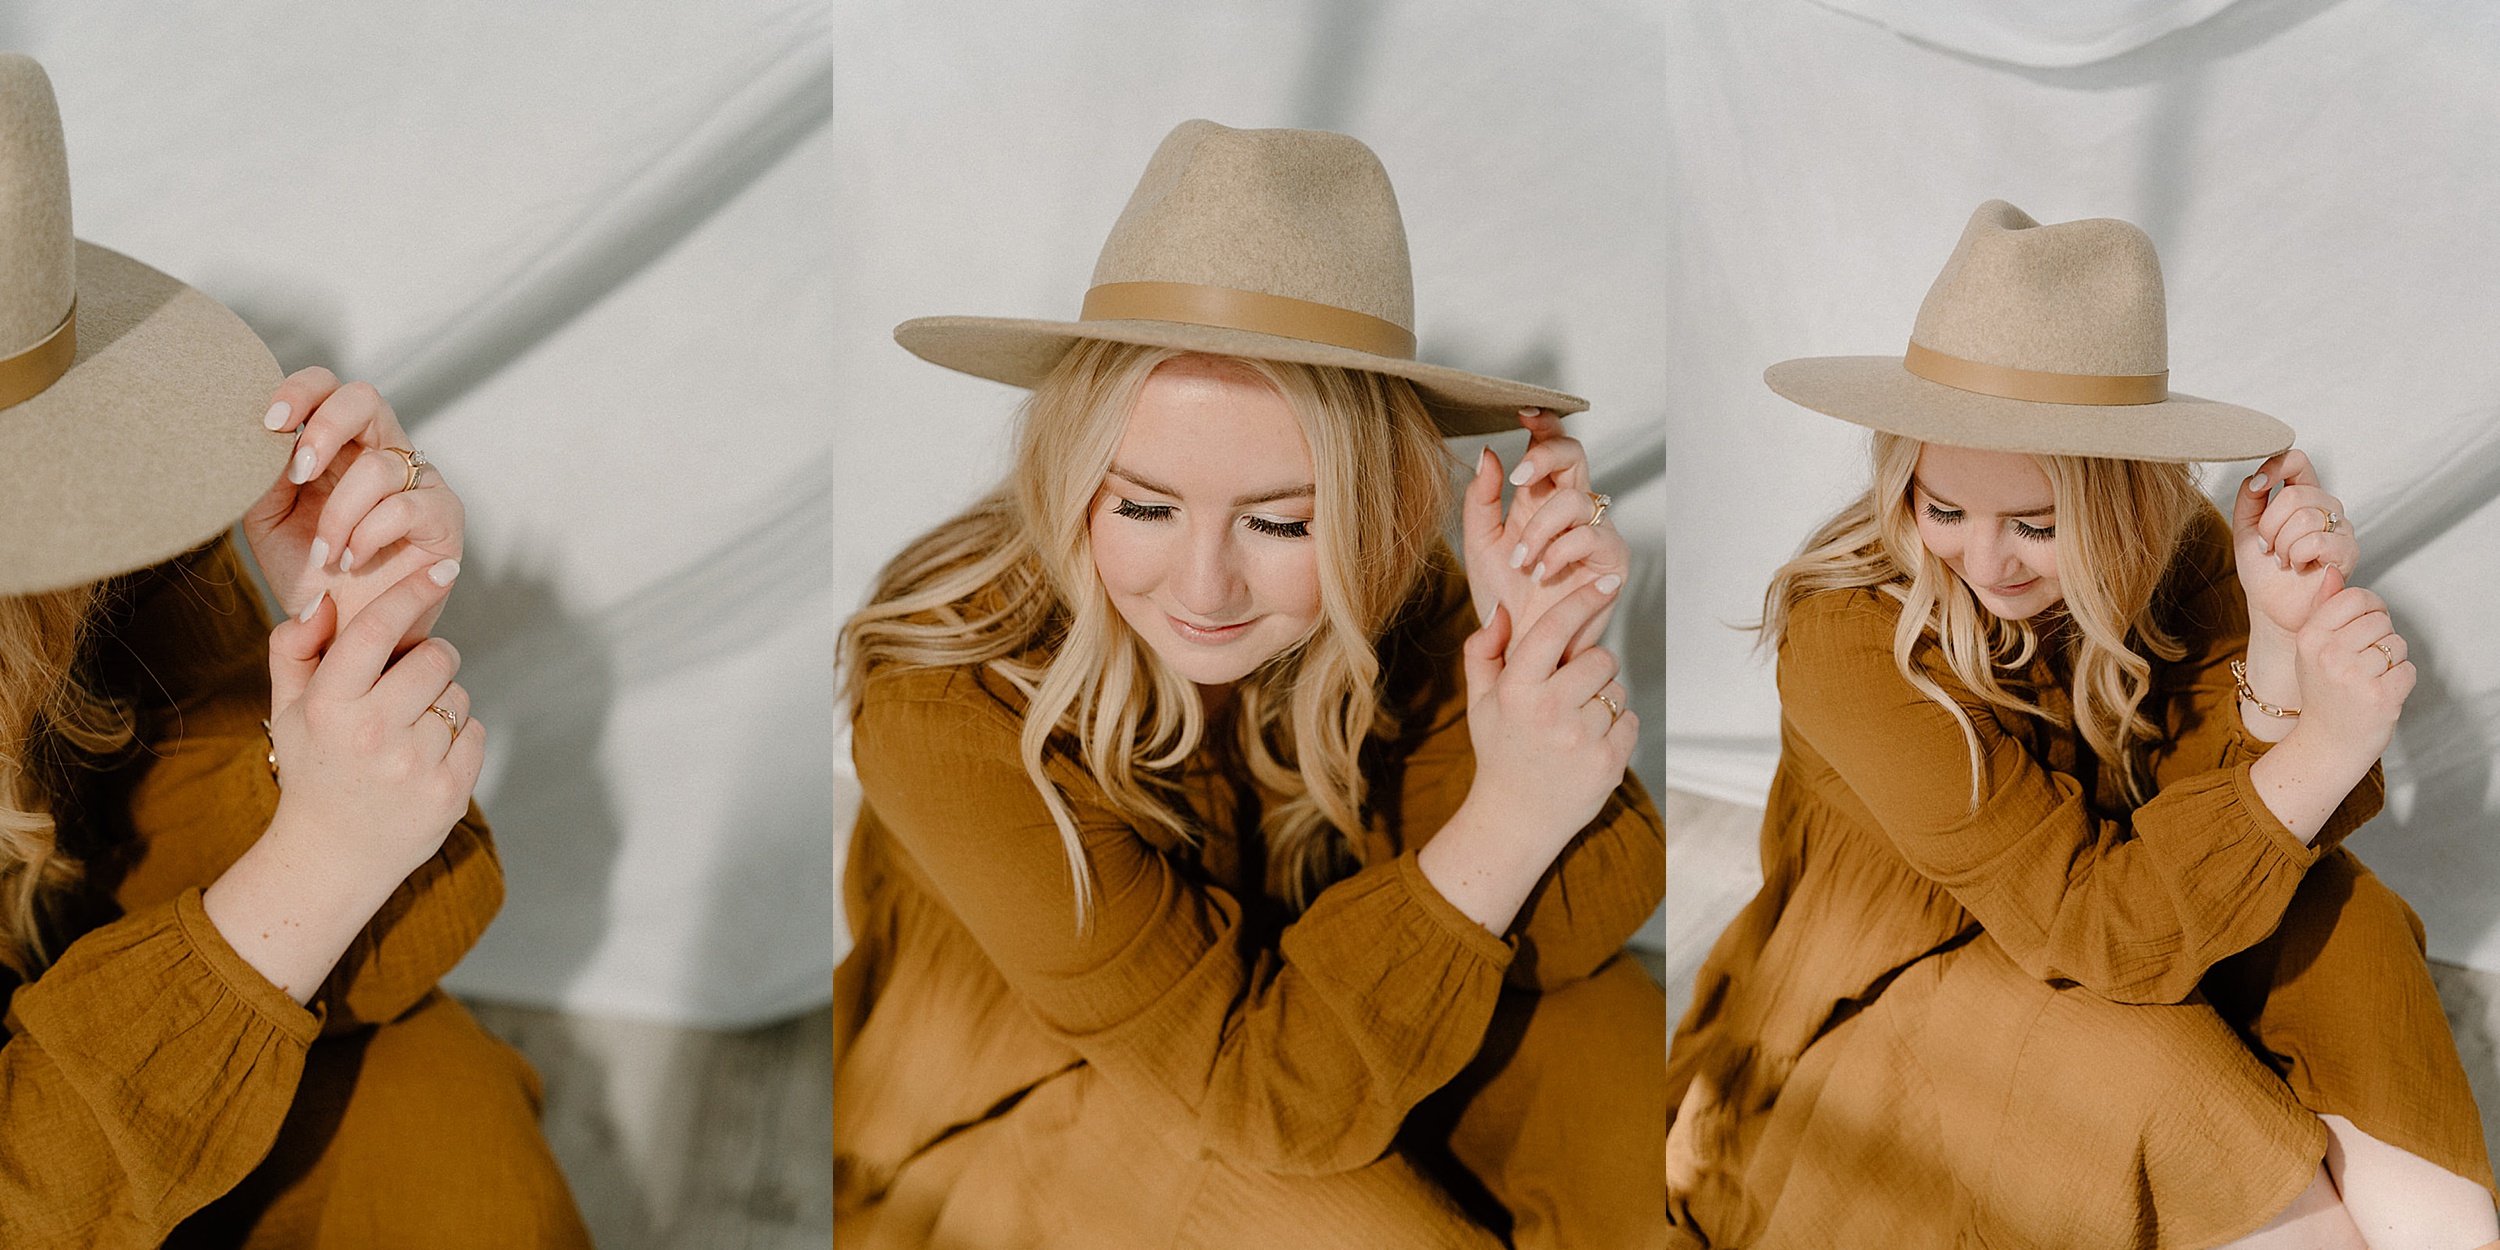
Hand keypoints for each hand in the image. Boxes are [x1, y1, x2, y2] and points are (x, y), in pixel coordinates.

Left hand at [243, 369, 464, 648]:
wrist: (342, 636)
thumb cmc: (310, 578)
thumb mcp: (269, 521)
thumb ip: (266, 475)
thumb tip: (267, 436)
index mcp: (339, 447)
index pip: (327, 389)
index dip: (301, 392)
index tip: (269, 422)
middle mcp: (382, 454)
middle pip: (365, 398)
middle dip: (326, 426)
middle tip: (301, 472)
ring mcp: (418, 483)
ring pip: (378, 466)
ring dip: (339, 515)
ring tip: (325, 554)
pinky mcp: (444, 517)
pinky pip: (407, 506)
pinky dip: (368, 535)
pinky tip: (353, 561)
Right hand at [267, 560, 483, 887]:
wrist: (332, 855)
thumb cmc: (314, 767)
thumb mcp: (288, 709)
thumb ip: (295, 648)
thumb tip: (323, 598)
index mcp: (328, 707)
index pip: (376, 631)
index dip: (412, 592)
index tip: (443, 568)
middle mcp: (370, 734)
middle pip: (436, 657)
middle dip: (432, 659)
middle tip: (412, 683)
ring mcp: (413, 767)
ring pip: (458, 696)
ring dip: (442, 704)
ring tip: (408, 733)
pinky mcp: (448, 794)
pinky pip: (476, 733)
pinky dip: (459, 739)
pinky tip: (426, 760)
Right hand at [1457, 580, 1636, 851]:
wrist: (1516, 817)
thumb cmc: (1501, 749)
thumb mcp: (1480, 701)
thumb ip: (1484, 651)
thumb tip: (1502, 608)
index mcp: (1516, 690)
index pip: (1555, 629)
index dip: (1584, 601)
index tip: (1608, 583)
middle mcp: (1549, 711)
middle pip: (1600, 658)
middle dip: (1592, 668)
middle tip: (1571, 691)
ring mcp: (1581, 739)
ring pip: (1617, 690)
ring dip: (1602, 700)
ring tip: (1575, 724)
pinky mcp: (1608, 763)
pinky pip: (1630, 720)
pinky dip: (1616, 728)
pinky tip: (1589, 745)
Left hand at [1461, 408, 1628, 659]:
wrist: (1520, 646)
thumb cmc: (1503, 596)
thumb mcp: (1479, 543)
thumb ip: (1481, 499)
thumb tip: (1489, 453)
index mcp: (1538, 498)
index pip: (1547, 448)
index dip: (1543, 424)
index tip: (1523, 410)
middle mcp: (1569, 508)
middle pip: (1575, 455)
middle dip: (1546, 457)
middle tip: (1518, 479)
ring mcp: (1594, 531)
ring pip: (1576, 499)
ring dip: (1541, 529)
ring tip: (1522, 562)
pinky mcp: (1612, 559)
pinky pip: (1591, 536)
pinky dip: (1560, 552)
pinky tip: (1543, 574)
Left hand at [2232, 448, 2357, 646]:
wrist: (2272, 607)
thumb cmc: (2262, 569)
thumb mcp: (2245, 529)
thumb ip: (2250, 499)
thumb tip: (2257, 477)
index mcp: (2302, 496)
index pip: (2297, 461)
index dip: (2275, 467)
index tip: (2258, 486)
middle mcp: (2326, 506)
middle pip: (2294, 495)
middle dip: (2269, 525)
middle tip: (2267, 546)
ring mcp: (2341, 527)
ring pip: (2305, 517)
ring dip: (2281, 543)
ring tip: (2282, 559)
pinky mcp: (2348, 551)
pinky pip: (2317, 540)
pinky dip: (2296, 555)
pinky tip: (2297, 565)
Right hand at [2286, 583, 2413, 765]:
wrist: (2328, 742)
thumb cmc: (2323, 691)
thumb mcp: (2312, 647)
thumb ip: (2324, 608)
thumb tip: (2332, 572)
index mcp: (2310, 637)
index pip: (2356, 598)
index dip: (2370, 608)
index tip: (2365, 625)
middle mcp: (2329, 654)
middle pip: (2381, 621)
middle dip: (2381, 637)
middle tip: (2364, 661)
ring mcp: (2354, 676)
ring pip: (2397, 645)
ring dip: (2393, 661)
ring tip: (2371, 677)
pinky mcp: (2380, 697)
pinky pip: (2408, 670)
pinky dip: (2401, 680)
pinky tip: (2381, 691)